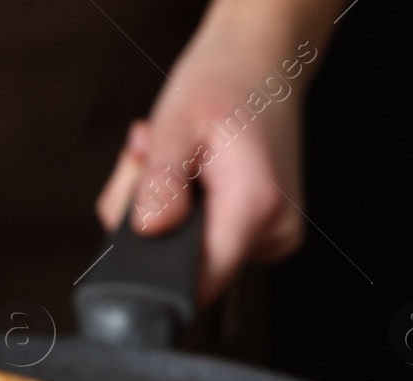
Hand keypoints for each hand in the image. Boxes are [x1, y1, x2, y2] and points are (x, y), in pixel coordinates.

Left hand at [96, 0, 335, 303]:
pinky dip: (180, 212)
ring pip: (190, 254)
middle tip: (148, 168)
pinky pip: (203, 241)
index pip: (195, 286)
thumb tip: (147, 230)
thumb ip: (159, 182)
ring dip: (162, 213)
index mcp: (255, 208)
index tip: (139, 219)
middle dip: (149, 225)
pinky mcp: (261, 235)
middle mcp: (272, 233)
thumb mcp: (176, 123)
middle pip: (184, 268)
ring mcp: (270, 238)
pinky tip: (185, 176)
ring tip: (169, 163)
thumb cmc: (224, 82)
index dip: (151, 267)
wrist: (261, 62)